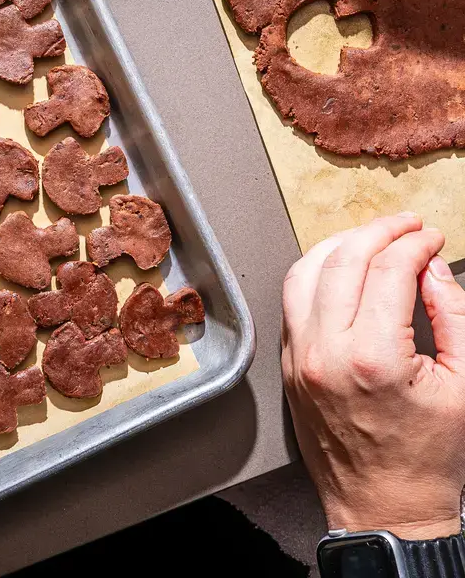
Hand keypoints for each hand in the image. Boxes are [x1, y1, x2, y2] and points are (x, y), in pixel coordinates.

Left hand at [282, 213, 464, 539]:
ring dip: (338, 245)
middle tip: (406, 226)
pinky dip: (315, 273)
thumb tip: (431, 267)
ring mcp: (298, 356)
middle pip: (343, 260)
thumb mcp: (462, 385)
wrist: (383, 508)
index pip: (388, 271)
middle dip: (378, 232)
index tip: (432, 238)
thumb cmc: (427, 457)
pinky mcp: (286, 363)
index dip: (414, 244)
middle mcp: (325, 351)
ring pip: (304, 272)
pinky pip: (292, 300)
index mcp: (373, 359)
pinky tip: (340, 267)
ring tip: (371, 237)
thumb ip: (452, 316)